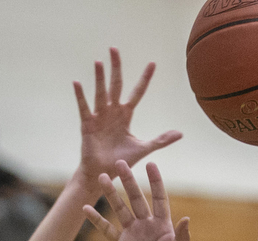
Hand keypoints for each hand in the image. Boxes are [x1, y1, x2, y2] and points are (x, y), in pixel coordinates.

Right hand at [74, 48, 181, 187]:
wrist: (104, 174)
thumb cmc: (122, 161)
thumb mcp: (144, 148)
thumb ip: (161, 140)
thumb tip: (180, 133)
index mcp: (125, 115)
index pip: (137, 93)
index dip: (145, 79)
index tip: (153, 64)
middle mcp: (112, 111)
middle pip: (116, 85)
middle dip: (116, 68)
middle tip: (114, 49)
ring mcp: (99, 116)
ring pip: (101, 93)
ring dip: (100, 78)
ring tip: (99, 62)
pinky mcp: (88, 125)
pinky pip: (84, 107)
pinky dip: (80, 96)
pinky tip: (77, 82)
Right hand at [85, 160, 189, 240]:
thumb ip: (181, 238)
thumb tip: (186, 219)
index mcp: (163, 226)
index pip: (159, 199)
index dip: (155, 182)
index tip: (150, 164)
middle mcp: (146, 226)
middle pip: (136, 199)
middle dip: (129, 182)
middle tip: (120, 163)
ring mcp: (132, 234)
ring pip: (120, 209)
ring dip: (111, 194)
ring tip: (102, 178)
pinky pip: (106, 229)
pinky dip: (96, 220)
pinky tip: (86, 208)